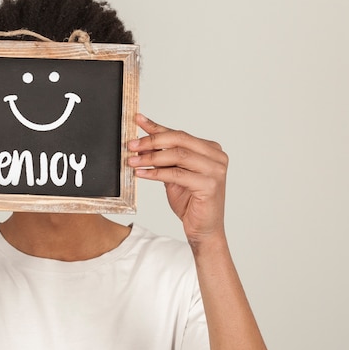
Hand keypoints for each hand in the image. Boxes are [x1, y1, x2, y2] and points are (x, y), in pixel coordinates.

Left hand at [128, 113, 228, 245]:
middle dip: (152, 141)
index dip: (156, 127)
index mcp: (210, 149)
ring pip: (177, 155)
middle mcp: (216, 156)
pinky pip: (176, 174)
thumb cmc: (190, 202)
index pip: (179, 134)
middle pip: (179, 140)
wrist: (203, 229)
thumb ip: (163, 157)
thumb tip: (142, 141)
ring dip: (151, 157)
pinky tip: (141, 173)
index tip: (137, 120)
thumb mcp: (173, 174)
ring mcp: (215, 170)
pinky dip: (156, 173)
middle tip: (132, 145)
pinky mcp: (210, 185)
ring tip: (132, 161)